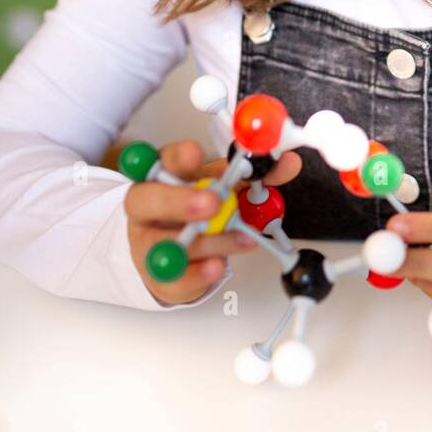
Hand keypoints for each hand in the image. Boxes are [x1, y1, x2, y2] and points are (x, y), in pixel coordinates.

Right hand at [125, 140, 301, 304]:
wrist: (177, 257)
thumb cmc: (197, 213)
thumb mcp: (223, 188)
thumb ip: (251, 176)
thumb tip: (287, 163)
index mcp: (163, 178)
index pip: (163, 160)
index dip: (177, 157)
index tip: (195, 153)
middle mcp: (147, 208)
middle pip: (145, 199)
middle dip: (179, 200)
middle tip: (212, 203)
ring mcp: (148, 244)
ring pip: (166, 243)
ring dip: (208, 241)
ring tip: (241, 239)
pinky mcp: (160, 278)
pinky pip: (176, 278)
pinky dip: (199, 273)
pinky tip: (216, 265)